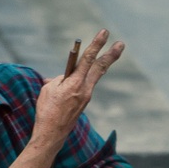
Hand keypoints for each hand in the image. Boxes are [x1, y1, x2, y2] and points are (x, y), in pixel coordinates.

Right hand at [33, 30, 124, 145]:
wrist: (51, 134)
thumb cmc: (47, 110)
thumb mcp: (48, 89)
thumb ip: (59, 79)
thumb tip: (64, 77)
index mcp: (75, 84)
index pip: (88, 59)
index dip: (96, 44)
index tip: (104, 33)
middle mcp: (85, 89)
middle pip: (100, 67)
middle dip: (111, 55)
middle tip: (121, 44)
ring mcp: (86, 97)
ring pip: (96, 75)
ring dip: (105, 62)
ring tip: (114, 52)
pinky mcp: (83, 102)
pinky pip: (88, 83)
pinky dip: (89, 74)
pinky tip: (87, 71)